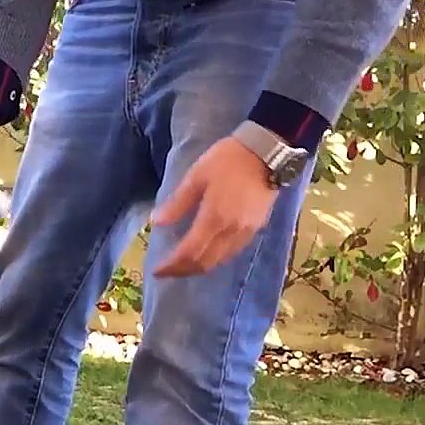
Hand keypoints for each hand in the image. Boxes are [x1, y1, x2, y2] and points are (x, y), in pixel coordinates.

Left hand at [151, 136, 279, 277]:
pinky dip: (215, 258)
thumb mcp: (196, 176)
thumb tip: (157, 222)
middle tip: (167, 271)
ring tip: (183, 265)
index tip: (157, 270)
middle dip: (183, 271)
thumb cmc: (228, 160)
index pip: (189, 253)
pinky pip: (232, 252)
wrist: (268, 153)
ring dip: (199, 267)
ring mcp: (246, 232)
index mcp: (213, 219)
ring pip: (219, 261)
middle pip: (204, 263)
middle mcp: (230, 232)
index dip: (171, 266)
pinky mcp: (256, 228)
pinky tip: (207, 253)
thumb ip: (177, 202)